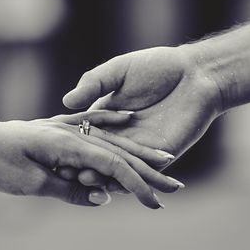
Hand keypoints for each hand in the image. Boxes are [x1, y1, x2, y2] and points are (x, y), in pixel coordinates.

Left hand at [0, 110, 181, 208]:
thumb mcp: (30, 183)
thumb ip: (69, 189)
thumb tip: (104, 197)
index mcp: (67, 145)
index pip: (112, 166)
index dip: (136, 184)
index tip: (156, 201)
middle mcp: (72, 133)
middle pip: (118, 152)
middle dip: (148, 171)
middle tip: (175, 187)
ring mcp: (66, 129)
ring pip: (110, 141)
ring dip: (138, 153)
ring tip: (163, 161)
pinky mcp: (58, 129)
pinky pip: (93, 127)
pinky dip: (113, 128)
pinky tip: (127, 121)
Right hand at [62, 46, 222, 170]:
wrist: (196, 73)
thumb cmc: (158, 66)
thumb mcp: (118, 71)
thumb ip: (94, 84)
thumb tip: (66, 101)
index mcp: (108, 117)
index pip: (85, 136)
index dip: (70, 145)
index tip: (53, 151)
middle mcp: (123, 135)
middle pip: (98, 157)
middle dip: (81, 165)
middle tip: (63, 171)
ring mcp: (142, 147)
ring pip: (118, 169)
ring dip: (100, 176)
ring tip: (84, 178)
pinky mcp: (162, 155)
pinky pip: (142, 173)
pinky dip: (127, 180)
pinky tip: (112, 183)